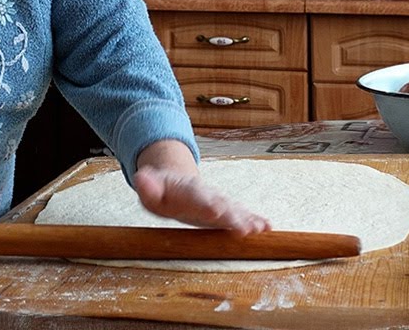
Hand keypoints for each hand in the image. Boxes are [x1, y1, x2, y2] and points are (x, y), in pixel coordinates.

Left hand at [132, 140, 269, 235]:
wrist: (177, 182)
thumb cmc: (162, 190)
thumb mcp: (149, 187)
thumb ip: (147, 185)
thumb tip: (141, 178)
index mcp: (188, 190)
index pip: (197, 196)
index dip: (206, 203)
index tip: (216, 210)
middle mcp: (208, 195)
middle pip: (222, 205)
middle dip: (233, 216)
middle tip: (244, 228)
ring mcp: (219, 203)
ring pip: (235, 210)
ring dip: (248, 219)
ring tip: (260, 229)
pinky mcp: (225, 211)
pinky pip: (242, 215)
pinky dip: (255, 220)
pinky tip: (267, 228)